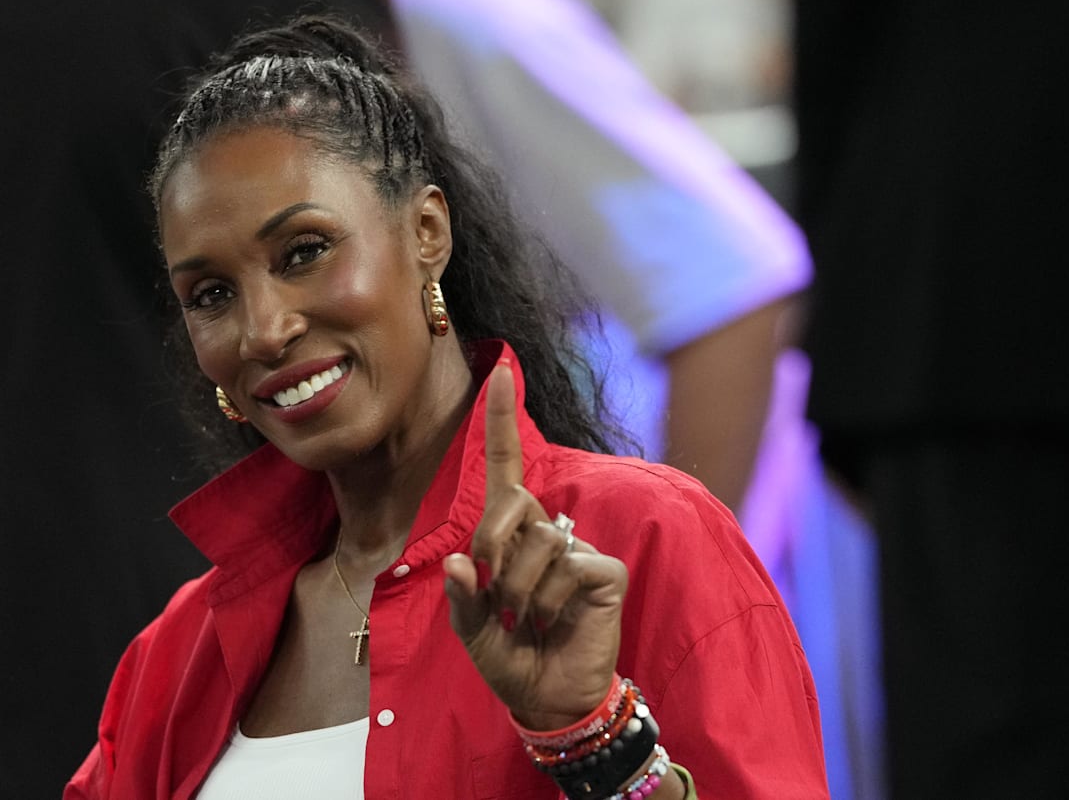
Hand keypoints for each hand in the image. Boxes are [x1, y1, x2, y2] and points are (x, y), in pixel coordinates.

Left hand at [443, 360, 628, 730]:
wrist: (547, 698)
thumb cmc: (509, 657)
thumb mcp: (471, 629)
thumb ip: (463, 596)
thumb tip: (462, 562)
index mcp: (511, 532)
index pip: (507, 466)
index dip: (502, 420)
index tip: (501, 369)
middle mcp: (546, 530)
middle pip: (511, 503)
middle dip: (491, 549)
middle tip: (493, 595)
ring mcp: (579, 549)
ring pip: (537, 544)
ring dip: (518, 592)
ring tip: (524, 622)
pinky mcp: (606, 571)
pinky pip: (568, 567)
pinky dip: (548, 602)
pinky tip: (553, 622)